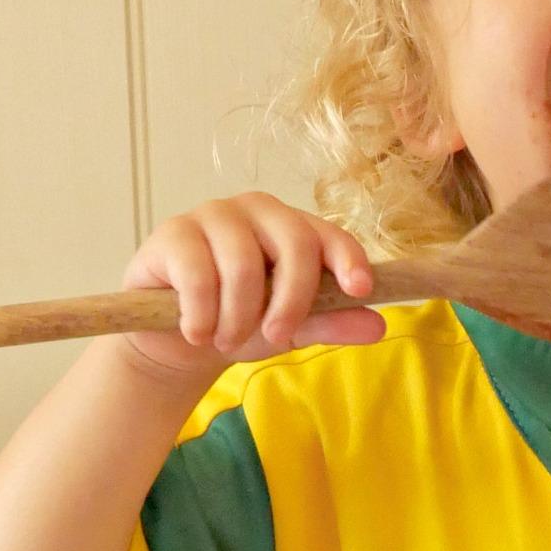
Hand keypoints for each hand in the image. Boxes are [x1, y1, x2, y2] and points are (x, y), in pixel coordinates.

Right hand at [120, 194, 384, 374]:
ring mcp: (212, 215)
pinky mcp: (172, 233)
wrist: (177, 337)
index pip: (328, 234)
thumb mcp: (290, 330)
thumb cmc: (240, 321)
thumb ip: (329, 323)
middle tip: (275, 338)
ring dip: (238, 317)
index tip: (360, 289)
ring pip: (242, 263)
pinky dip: (202, 316)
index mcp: (291, 227)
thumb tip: (378, 325)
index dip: (347, 258)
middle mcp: (255, 210)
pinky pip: (198, 276)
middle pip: (293, 242)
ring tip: (226, 339)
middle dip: (291, 300)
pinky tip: (196, 333)